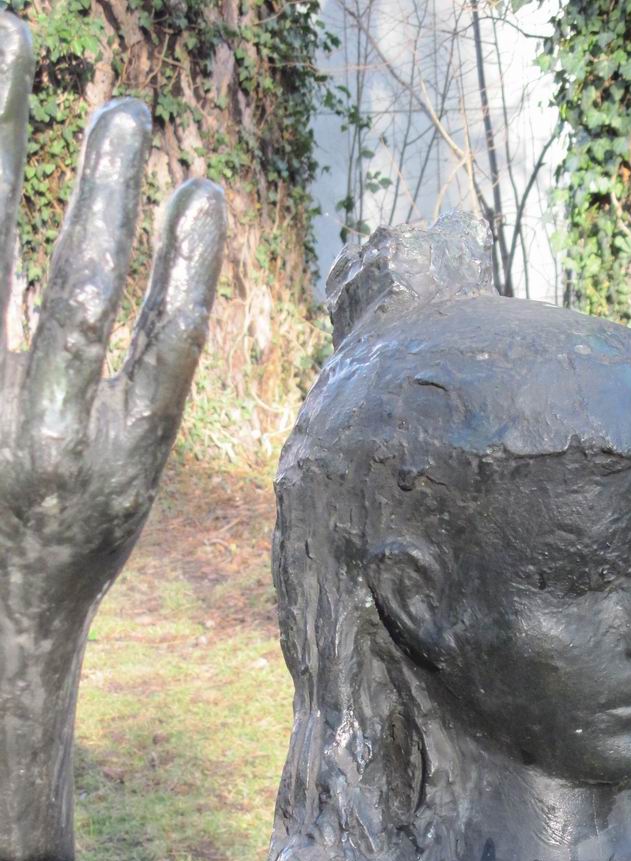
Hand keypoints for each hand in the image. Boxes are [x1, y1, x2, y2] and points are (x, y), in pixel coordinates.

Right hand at [0, 14, 224, 637]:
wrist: (2, 621)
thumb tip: (11, 248)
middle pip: (10, 253)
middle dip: (21, 143)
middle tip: (37, 50)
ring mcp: (63, 437)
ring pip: (87, 295)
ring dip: (108, 197)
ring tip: (129, 114)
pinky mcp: (129, 466)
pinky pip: (165, 360)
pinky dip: (185, 278)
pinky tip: (200, 207)